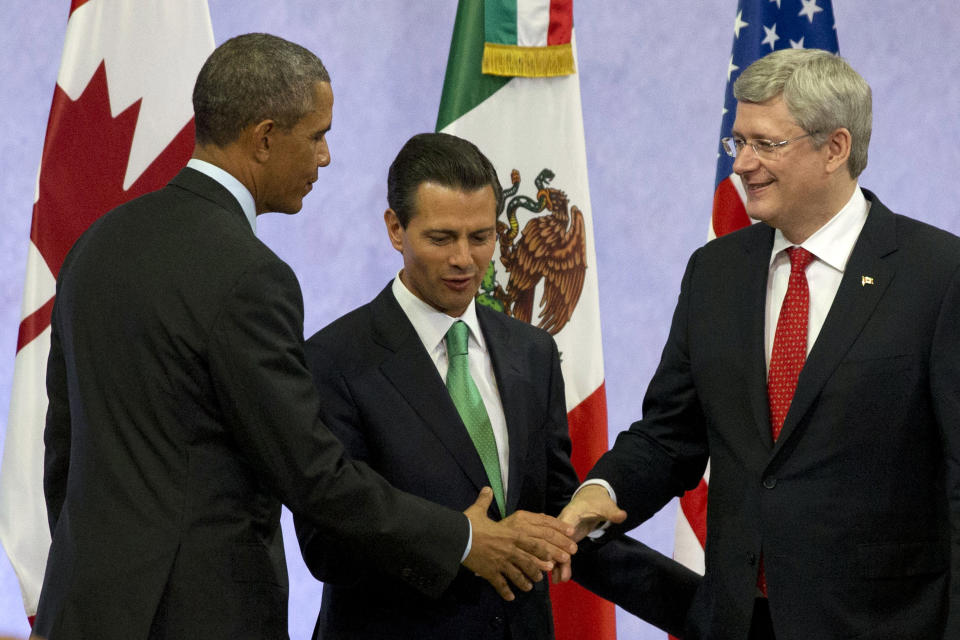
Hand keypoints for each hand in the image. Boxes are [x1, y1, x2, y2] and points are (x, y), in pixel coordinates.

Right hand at [462, 487, 576, 600]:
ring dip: (526, 581)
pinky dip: (506, 591)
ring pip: (518, 574)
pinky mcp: (490, 572)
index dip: (547, 550)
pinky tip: (511, 597)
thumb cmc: (469, 524)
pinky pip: (500, 584)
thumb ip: (485, 500)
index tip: (556, 555)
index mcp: (510, 535)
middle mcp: (509, 550)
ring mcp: (500, 563)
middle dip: (542, 567)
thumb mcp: (478, 511)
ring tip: (531, 586)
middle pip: (530, 561)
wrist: (457, 538)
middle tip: (550, 572)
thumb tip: (486, 488)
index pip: (534, 543)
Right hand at [552, 484, 626, 581]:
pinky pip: (561, 552)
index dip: (564, 541)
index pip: (564, 528)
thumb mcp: (606, 506)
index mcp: (570, 514)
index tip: (568, 556)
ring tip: (557, 581)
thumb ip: (612, 513)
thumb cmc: (597, 501)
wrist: (590, 498)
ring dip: (557, 565)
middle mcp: (562, 525)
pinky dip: (559, 563)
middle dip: (558, 559)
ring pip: (557, 549)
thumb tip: (622, 515)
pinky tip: (558, 576)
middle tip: (561, 576)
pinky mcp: (566, 539)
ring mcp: (563, 533)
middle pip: (557, 542)